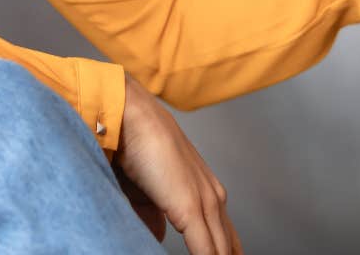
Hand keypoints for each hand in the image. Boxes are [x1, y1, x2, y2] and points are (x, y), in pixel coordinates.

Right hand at [114, 76, 240, 253]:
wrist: (129, 118)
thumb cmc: (134, 148)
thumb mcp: (145, 193)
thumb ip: (154, 217)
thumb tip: (157, 238)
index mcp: (207, 193)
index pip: (225, 238)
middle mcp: (214, 198)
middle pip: (230, 248)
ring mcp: (206, 204)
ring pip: (223, 251)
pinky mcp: (192, 209)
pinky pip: (208, 252)